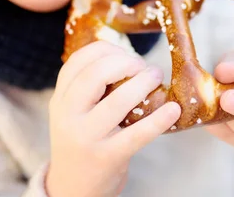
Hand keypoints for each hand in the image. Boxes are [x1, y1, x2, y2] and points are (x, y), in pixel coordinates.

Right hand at [46, 41, 180, 196]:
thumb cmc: (82, 140)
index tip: (124, 52)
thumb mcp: (73, 112)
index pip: (77, 61)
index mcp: (60, 99)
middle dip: (124, 62)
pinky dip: (159, 120)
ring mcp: (87, 137)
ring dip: (144, 83)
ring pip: (118, 102)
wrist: (72, 188)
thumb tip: (127, 55)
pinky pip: (137, 134)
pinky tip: (173, 109)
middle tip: (143, 65)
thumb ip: (88, 86)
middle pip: (95, 75)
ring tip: (157, 77)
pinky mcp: (108, 157)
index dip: (105, 49)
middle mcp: (68, 116)